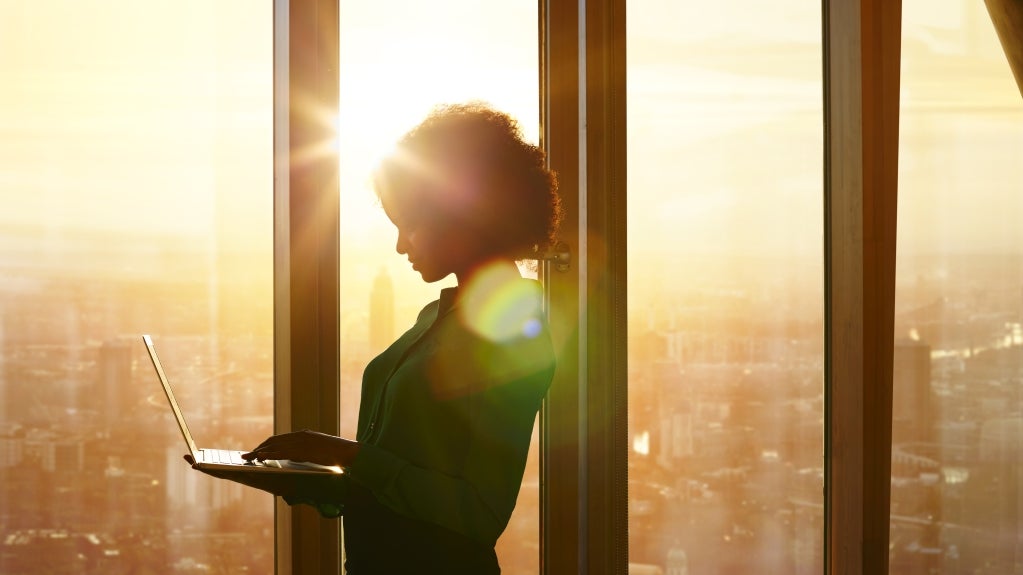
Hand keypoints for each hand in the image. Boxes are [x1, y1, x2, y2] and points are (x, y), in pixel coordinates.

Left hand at [242, 430, 359, 467]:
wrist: (348, 452)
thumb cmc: (337, 454)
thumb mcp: (320, 450)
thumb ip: (307, 451)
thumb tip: (297, 457)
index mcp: (304, 435)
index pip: (280, 439)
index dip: (267, 445)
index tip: (257, 450)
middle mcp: (300, 436)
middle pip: (274, 441)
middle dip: (259, 448)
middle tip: (246, 454)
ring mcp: (300, 442)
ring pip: (274, 446)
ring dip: (258, 451)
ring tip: (247, 457)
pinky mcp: (302, 450)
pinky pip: (281, 453)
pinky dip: (268, 455)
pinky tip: (259, 458)